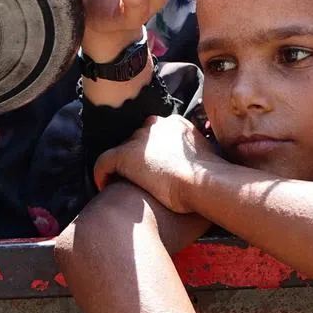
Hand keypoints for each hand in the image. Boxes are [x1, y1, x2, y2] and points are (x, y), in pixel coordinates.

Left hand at [94, 114, 216, 213]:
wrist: (203, 182)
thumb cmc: (212, 180)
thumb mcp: (211, 161)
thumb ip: (201, 158)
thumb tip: (206, 169)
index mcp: (176, 125)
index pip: (158, 133)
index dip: (154, 150)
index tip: (155, 167)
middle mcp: (156, 126)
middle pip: (139, 138)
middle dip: (138, 156)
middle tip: (139, 178)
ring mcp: (140, 139)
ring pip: (123, 149)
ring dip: (122, 166)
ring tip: (122, 184)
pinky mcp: (125, 155)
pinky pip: (104, 161)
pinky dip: (101, 174)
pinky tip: (102, 187)